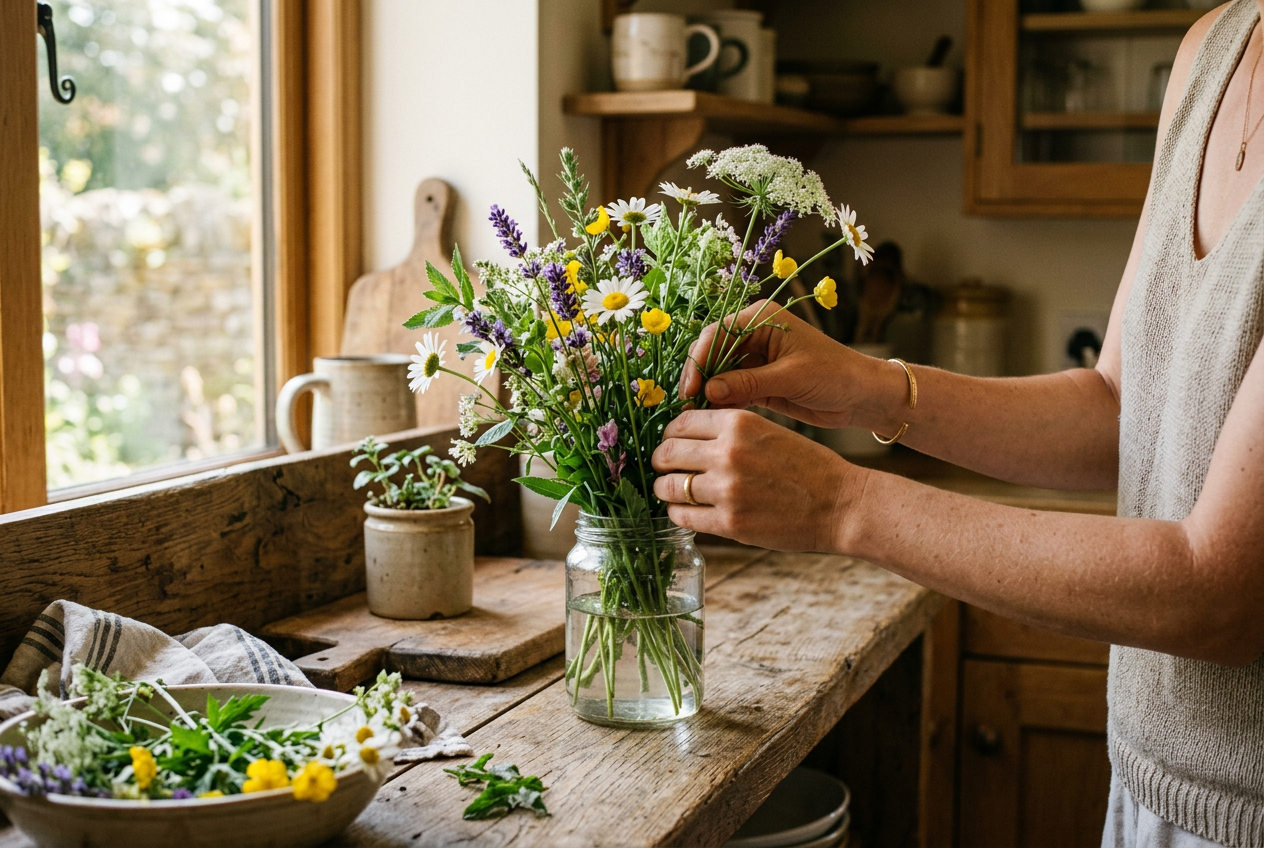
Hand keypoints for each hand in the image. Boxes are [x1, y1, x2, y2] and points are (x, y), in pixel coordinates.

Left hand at [650, 409, 863, 551]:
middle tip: (665, 468)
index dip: (670, 434)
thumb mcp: (767, 431)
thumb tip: (685, 437)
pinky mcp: (730, 523)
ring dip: (666, 489)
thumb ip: (728, 432)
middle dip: (660, 462)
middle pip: (666, 453)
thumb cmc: (807, 467)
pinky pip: (682, 516)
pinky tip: (688, 512)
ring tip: (675, 492)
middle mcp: (728, 453)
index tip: (672, 444)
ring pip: (669, 486)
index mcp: (738, 423)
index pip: (679, 422)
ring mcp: (727, 490)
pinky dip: (679, 514)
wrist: (841, 504)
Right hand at [681, 300, 902, 429]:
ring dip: (706, 393)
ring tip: (694, 416)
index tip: (691, 388)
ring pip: (717, 374)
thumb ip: (749, 382)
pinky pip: (729, 391)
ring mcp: (754, 360)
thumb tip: (709, 390)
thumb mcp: (792, 377)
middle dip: (698, 377)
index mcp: (761, 319)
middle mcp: (753, 335)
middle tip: (687, 405)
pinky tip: (711, 418)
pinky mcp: (757, 383)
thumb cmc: (835, 375)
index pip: (717, 334)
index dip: (699, 360)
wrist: (862, 396)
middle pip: (711, 353)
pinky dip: (720, 404)